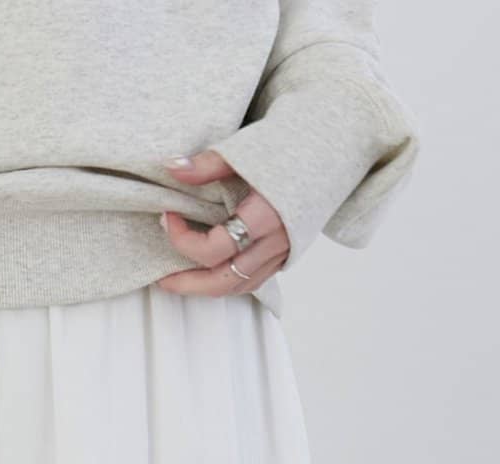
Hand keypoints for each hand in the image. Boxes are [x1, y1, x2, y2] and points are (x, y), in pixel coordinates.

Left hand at [155, 151, 289, 298]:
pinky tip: (211, 272)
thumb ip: (207, 164)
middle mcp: (276, 241)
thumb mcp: (248, 147)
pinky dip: (229, 281)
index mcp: (266, 216)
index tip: (167, 215)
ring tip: (181, 280)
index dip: (182, 238)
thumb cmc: (296, 139)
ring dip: (206, 287)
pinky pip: (254, 280)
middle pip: (223, 281)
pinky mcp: (289, 251)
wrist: (338, 141)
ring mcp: (284, 250)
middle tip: (162, 278)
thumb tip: (171, 167)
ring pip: (239, 286)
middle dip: (187, 284)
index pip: (214, 249)